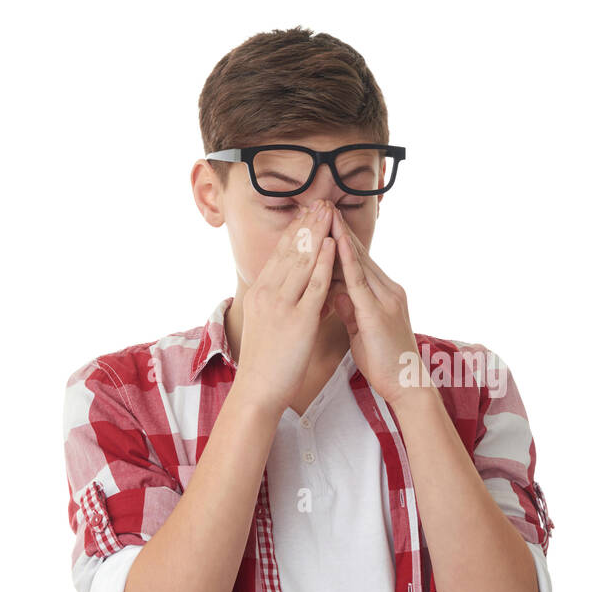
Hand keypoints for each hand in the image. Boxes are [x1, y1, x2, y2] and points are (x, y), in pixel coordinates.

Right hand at [232, 199, 339, 414]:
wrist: (258, 390)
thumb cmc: (265, 362)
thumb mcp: (268, 323)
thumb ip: (281, 301)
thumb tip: (296, 288)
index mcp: (259, 293)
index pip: (279, 254)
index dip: (295, 231)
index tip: (308, 212)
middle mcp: (267, 293)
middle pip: (290, 251)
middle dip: (307, 224)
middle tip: (321, 201)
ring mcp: (281, 305)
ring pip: (302, 261)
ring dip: (318, 233)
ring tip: (330, 212)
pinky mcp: (297, 319)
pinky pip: (314, 285)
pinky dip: (325, 263)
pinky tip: (334, 245)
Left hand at [329, 207, 420, 405]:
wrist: (406, 383)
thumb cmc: (383, 361)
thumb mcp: (361, 330)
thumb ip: (349, 309)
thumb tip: (334, 295)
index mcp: (383, 293)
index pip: (358, 261)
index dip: (340, 240)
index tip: (322, 223)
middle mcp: (387, 289)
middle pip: (358, 254)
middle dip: (338, 231)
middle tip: (320, 208)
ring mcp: (385, 298)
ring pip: (359, 261)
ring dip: (340, 238)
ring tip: (324, 215)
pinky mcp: (379, 311)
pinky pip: (358, 282)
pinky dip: (345, 262)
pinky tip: (332, 247)